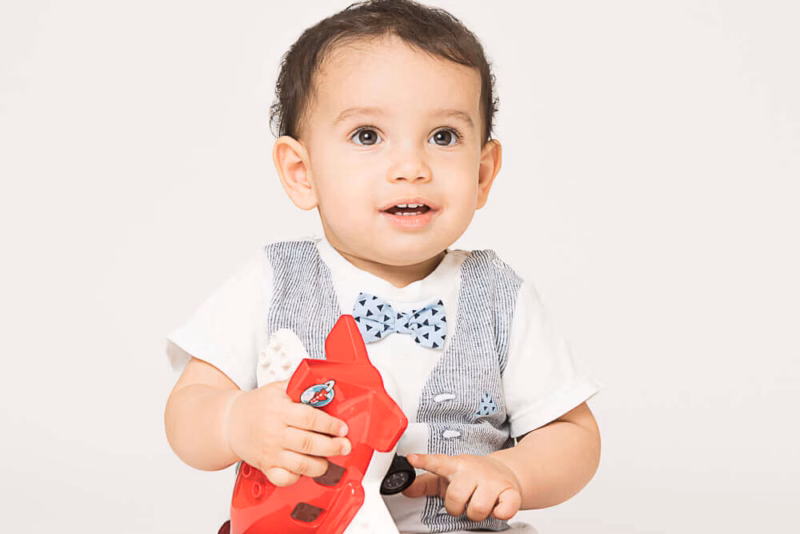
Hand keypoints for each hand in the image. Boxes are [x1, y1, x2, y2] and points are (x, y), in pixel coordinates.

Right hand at [224, 380, 350, 486]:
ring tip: (328, 460)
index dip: (329, 425)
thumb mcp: (277, 388)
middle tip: (344, 446)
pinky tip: (305, 470)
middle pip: (308, 444)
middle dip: (332, 447)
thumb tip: (323, 382)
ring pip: (300, 465)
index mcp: (280, 411)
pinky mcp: (266, 466)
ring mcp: (270, 452)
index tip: (342, 428)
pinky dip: (297, 478)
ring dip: (320, 465)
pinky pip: (284, 478)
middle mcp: (275, 433)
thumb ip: (299, 385)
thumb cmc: (256, 405)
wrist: (229, 422)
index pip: (309, 419)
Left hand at [403, 453, 521, 521]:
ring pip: (477, 509)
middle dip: (456, 507)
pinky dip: (499, 514)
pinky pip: (503, 512)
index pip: (438, 462)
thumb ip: (425, 483)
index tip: (411, 458)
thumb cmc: (472, 476)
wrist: (505, 472)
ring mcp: (493, 480)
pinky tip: (497, 505)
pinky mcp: (511, 492)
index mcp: (456, 466)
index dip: (424, 461)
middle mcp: (474, 471)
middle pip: (456, 497)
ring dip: (476, 513)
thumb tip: (405, 488)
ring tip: (479, 504)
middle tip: (463, 501)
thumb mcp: (447, 477)